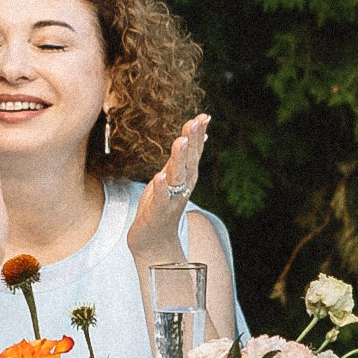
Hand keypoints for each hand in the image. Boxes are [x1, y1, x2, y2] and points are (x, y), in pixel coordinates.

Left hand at [125, 115, 211, 265]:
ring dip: (179, 158)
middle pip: (188, 160)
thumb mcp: (174, 176)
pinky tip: (160, 177)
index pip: (194, 151)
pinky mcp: (158, 211)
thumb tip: (199, 133)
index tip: (203, 116)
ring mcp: (171, 198)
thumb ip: (185, 156)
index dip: (198, 134)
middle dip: (192, 141)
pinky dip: (162, 188)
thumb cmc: (162, 205)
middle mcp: (183, 186)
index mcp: (186, 176)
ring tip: (181, 141)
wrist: (154, 241)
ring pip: (177, 176)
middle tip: (194, 123)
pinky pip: (161, 198)